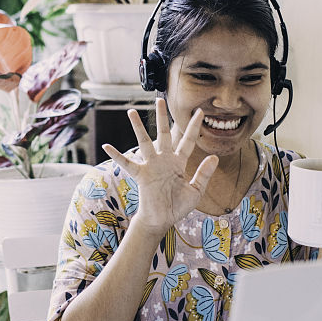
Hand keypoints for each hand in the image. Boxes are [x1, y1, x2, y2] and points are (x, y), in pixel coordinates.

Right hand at [101, 98, 218, 233]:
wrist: (162, 220)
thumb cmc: (178, 206)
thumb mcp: (196, 190)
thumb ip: (204, 173)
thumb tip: (214, 157)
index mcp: (178, 163)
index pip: (187, 141)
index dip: (193, 127)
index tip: (200, 112)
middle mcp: (164, 160)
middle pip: (164, 134)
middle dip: (162, 118)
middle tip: (160, 100)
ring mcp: (151, 166)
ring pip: (144, 142)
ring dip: (138, 127)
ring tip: (131, 111)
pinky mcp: (141, 175)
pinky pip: (127, 164)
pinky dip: (117, 156)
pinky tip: (107, 146)